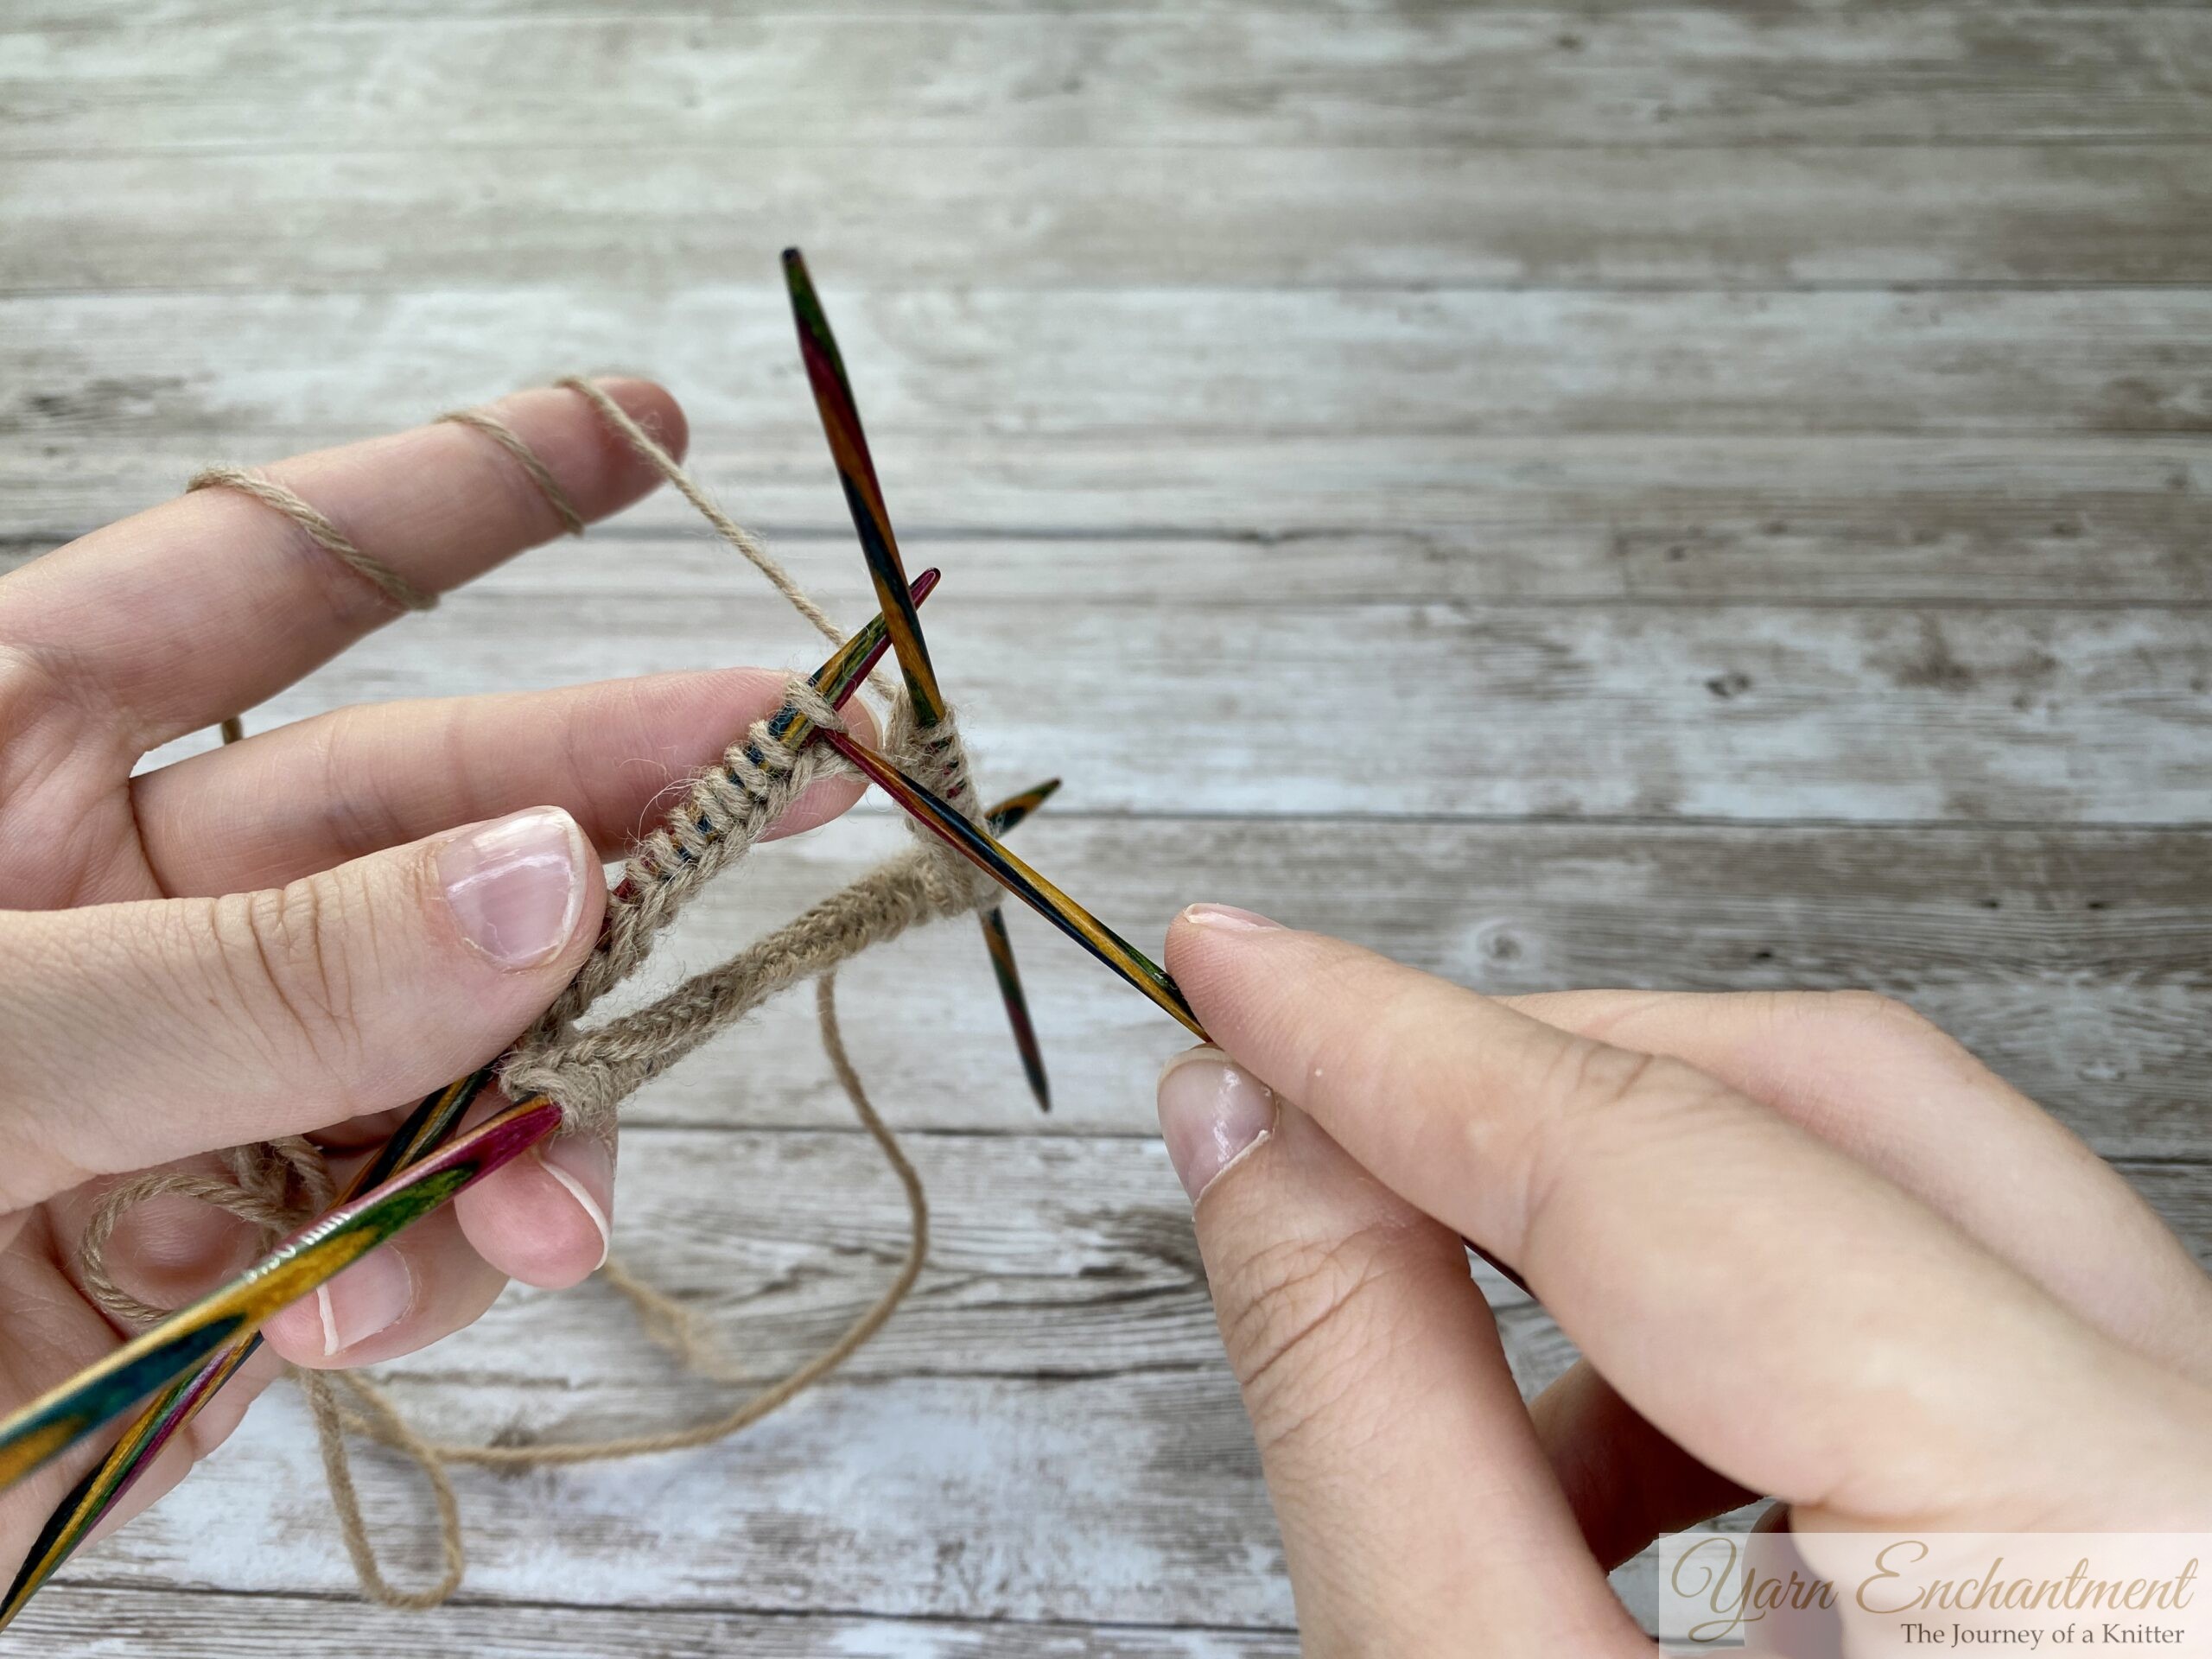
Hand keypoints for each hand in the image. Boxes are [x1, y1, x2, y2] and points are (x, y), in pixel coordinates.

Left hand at [0, 382, 870, 1559]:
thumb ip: (261, 977)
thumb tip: (559, 874)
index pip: (268, 581)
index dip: (466, 493)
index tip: (644, 424)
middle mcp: (110, 903)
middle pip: (426, 820)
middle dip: (618, 812)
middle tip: (817, 771)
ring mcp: (174, 1086)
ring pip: (446, 1047)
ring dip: (532, 1114)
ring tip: (553, 1204)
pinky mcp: (208, 1261)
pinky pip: (389, 1229)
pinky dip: (425, 1270)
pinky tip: (381, 1311)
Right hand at [1154, 905, 2211, 1654]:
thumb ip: (1379, 1426)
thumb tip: (1258, 1147)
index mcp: (2116, 1549)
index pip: (1676, 1162)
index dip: (1403, 1050)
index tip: (1236, 974)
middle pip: (1832, 1100)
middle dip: (1530, 1094)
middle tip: (1312, 1107)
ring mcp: (2211, 1479)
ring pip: (1901, 1187)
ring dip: (1633, 1239)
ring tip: (1456, 1399)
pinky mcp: (2171, 1501)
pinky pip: (1962, 1311)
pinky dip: (1749, 1344)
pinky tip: (1622, 1489)